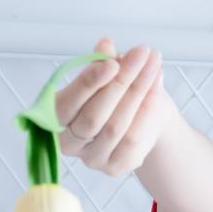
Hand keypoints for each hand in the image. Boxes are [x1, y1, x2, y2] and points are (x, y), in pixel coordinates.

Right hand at [56, 35, 174, 176]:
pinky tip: (156, 84)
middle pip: (93, 116)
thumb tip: (105, 45)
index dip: (89, 82)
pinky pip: (132, 139)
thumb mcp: (108, 73)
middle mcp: (68, 142)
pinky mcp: (115, 166)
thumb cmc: (116, 93)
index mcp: (55, 117)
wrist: (142, 119)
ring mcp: (91, 158)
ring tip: (153, 63)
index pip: (68, 102)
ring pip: (115, 126)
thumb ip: (103, 61)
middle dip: (119, 82)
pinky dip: (147, 109)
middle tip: (141, 54)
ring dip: (138, 90)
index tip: (112, 62)